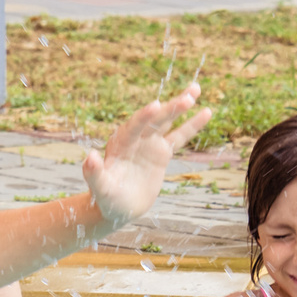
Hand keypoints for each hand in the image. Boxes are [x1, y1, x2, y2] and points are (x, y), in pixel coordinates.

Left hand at [82, 84, 210, 226]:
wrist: (118, 207)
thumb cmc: (106, 198)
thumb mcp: (100, 188)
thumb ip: (94, 173)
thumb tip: (90, 157)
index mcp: (120, 144)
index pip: (133, 127)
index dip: (144, 117)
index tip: (156, 106)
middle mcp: (136, 138)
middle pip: (154, 119)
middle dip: (169, 108)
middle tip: (187, 97)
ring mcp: (149, 143)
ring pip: (167, 121)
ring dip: (180, 105)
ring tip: (195, 90)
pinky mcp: (162, 152)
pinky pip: (179, 136)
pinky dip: (192, 125)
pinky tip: (206, 111)